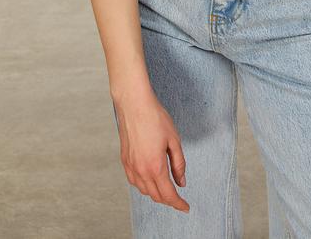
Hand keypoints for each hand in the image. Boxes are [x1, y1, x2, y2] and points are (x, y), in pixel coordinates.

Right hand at [113, 87, 188, 213]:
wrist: (134, 104)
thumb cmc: (155, 118)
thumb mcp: (174, 140)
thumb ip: (179, 164)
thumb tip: (181, 182)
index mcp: (155, 166)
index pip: (168, 194)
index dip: (178, 203)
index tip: (186, 207)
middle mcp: (141, 170)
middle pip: (156, 196)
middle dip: (169, 200)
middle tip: (179, 197)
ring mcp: (131, 166)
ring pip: (144, 190)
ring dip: (156, 193)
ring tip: (166, 187)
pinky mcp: (124, 160)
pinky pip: (134, 182)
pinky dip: (144, 186)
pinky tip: (150, 179)